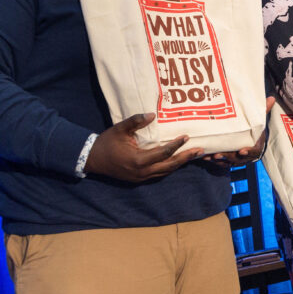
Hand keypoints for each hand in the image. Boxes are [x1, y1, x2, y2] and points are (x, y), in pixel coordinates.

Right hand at [84, 112, 201, 182]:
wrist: (93, 160)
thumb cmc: (106, 143)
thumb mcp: (120, 129)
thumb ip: (136, 121)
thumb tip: (152, 114)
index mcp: (138, 160)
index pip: (163, 152)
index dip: (176, 144)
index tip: (187, 136)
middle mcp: (143, 172)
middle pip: (170, 165)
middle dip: (186, 158)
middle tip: (200, 151)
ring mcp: (142, 177)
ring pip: (166, 171)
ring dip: (180, 163)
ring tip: (193, 155)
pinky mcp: (140, 179)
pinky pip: (159, 173)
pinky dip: (170, 167)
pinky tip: (177, 160)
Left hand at [207, 98, 274, 165]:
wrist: (253, 142)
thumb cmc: (255, 131)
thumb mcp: (259, 121)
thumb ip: (263, 111)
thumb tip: (272, 98)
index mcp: (256, 146)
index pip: (254, 151)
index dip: (248, 152)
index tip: (241, 150)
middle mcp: (247, 156)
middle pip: (238, 159)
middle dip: (228, 157)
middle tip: (218, 154)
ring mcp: (239, 160)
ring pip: (229, 162)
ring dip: (219, 160)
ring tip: (210, 156)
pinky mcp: (230, 161)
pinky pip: (222, 163)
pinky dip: (214, 162)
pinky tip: (206, 158)